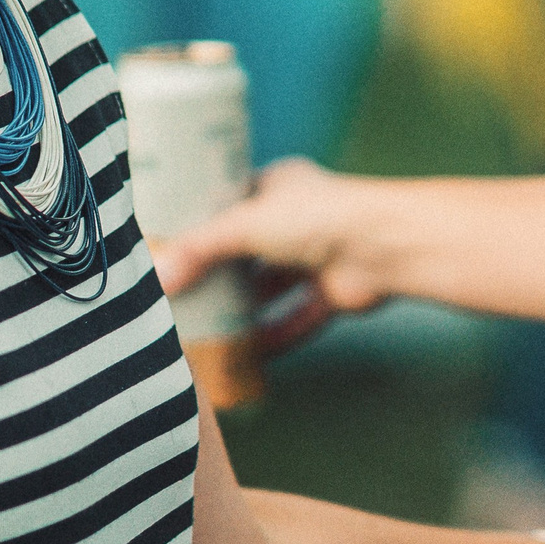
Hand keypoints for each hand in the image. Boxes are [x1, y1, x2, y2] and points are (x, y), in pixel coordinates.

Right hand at [149, 158, 390, 323]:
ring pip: (272, 287)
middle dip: (218, 274)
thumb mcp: (246, 223)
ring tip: (203, 330)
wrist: (387, 247)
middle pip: (249, 250)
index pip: (231, 202)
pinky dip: (274, 337)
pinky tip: (245, 357)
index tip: (169, 245)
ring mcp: (318, 257)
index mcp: (279, 186)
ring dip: (244, 310)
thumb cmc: (320, 217)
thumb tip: (157, 278)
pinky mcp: (333, 293)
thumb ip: (200, 249)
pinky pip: (297, 319)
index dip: (201, 223)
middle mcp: (299, 219)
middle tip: (178, 295)